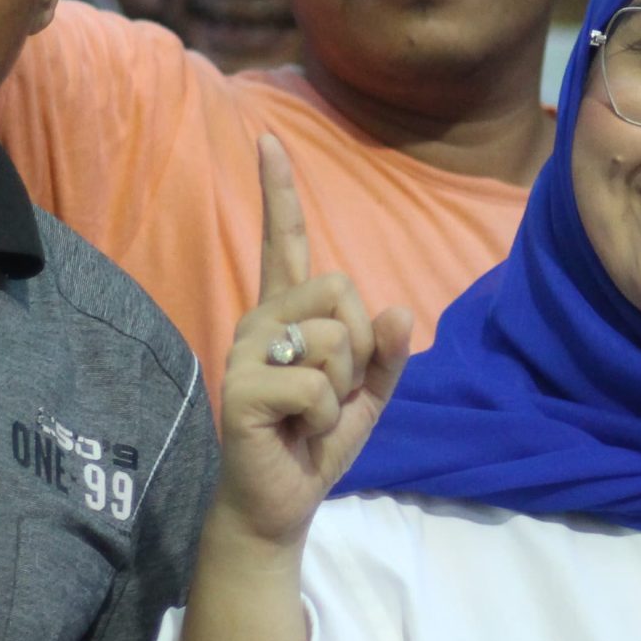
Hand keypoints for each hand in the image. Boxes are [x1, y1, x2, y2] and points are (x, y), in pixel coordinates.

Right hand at [209, 136, 411, 553]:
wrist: (281, 500)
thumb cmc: (318, 440)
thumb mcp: (370, 394)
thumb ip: (388, 353)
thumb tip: (400, 309)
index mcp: (289, 313)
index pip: (287, 241)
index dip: (278, 191)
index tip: (268, 139)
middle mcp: (261, 320)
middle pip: (342, 290)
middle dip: (361, 348)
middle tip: (333, 391)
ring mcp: (245, 351)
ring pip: (336, 338)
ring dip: (343, 386)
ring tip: (311, 413)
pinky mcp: (240, 387)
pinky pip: (317, 384)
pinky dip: (324, 416)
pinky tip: (296, 431)